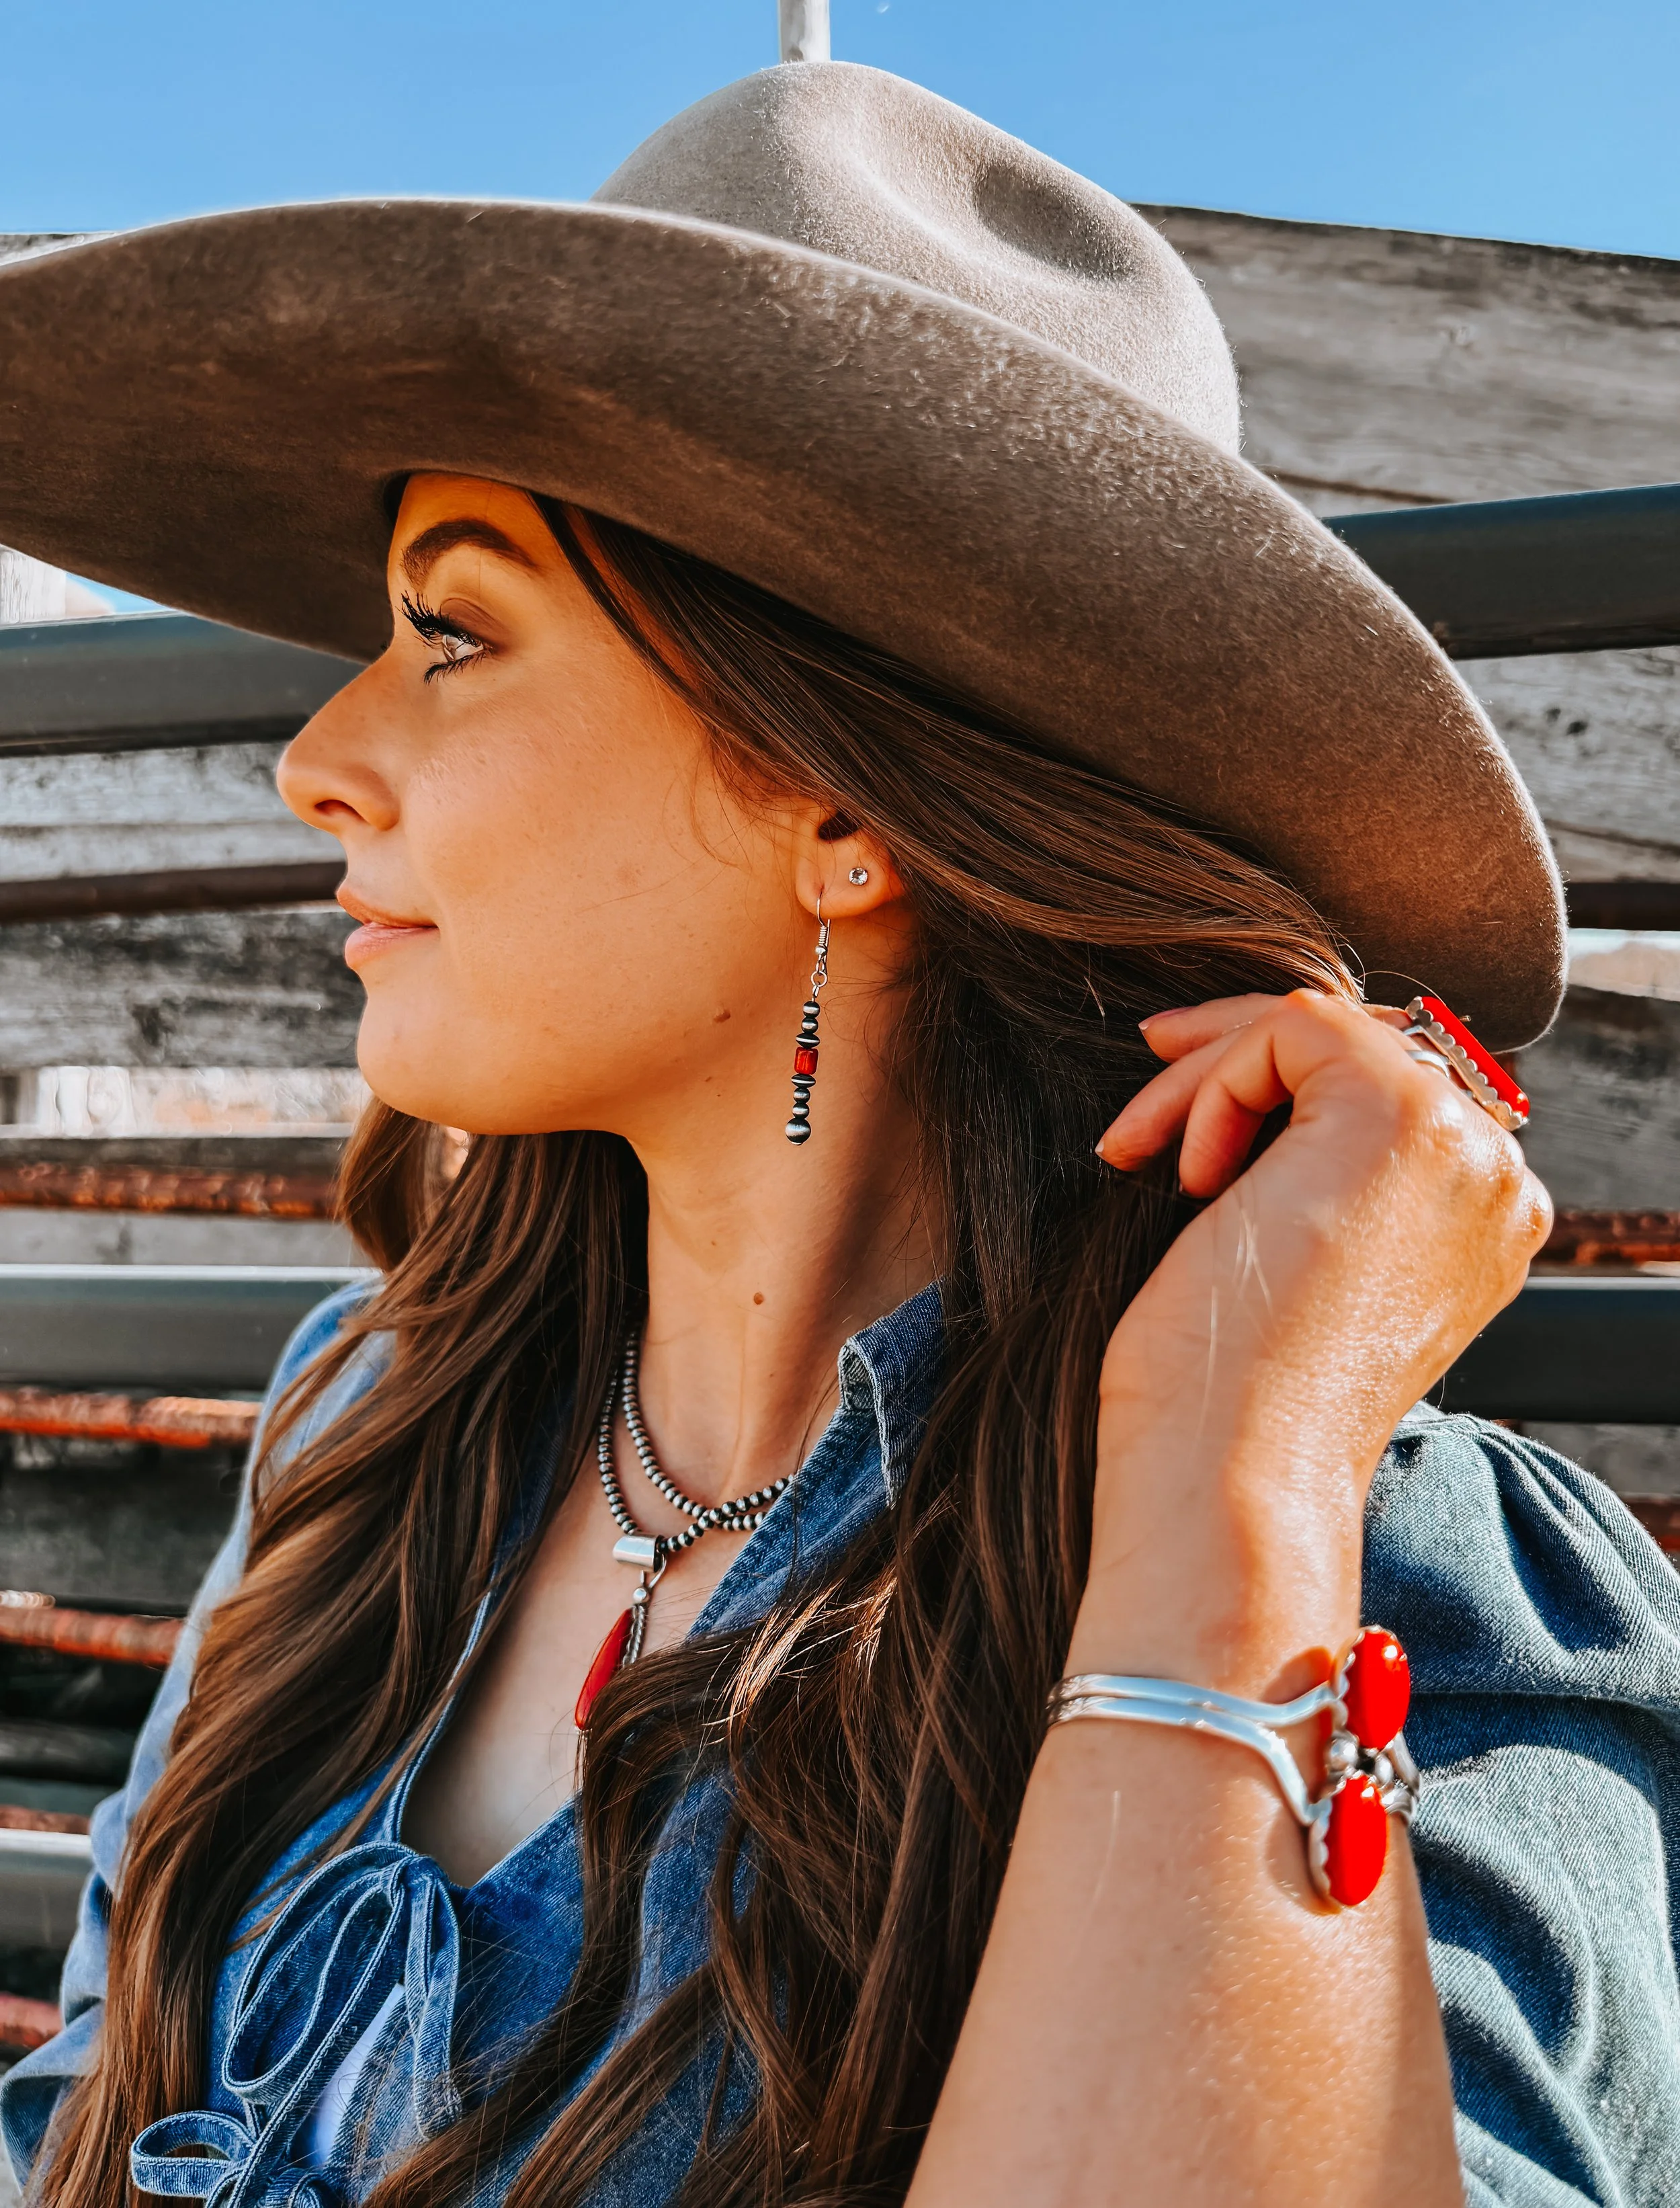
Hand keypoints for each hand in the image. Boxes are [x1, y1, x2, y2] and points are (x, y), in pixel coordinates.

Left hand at [1072, 989, 1551, 1689]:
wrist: (1232, 1470)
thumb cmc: (1226, 1394)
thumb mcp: (1288, 1263)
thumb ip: (1314, 1176)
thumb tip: (1253, 1097)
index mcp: (1480, 1221)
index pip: (1388, 1092)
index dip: (1273, 1089)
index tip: (1178, 1129)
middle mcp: (1494, 1176)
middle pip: (1359, 1046)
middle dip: (1233, 1063)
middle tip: (1145, 1106)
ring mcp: (1461, 1143)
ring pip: (1318, 1029)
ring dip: (1209, 1079)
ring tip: (1146, 1159)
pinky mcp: (1401, 1114)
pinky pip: (1292, 1027)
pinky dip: (1214, 1085)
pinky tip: (1191, 1179)